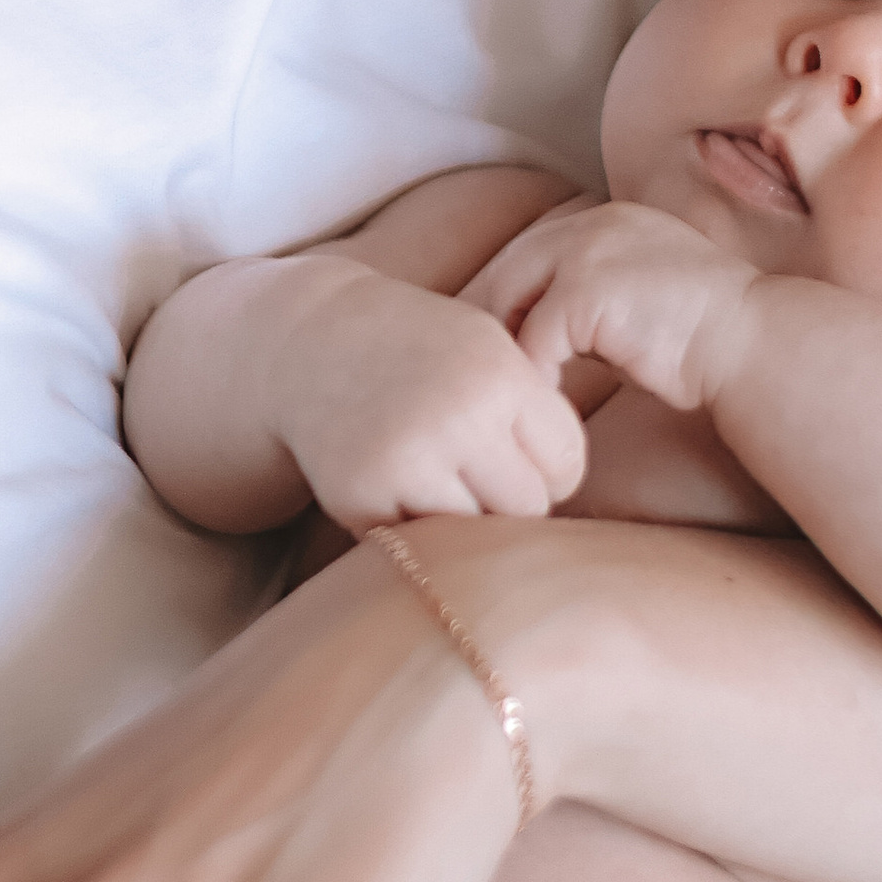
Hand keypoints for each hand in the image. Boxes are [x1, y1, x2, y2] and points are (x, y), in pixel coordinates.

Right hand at [269, 263, 587, 525]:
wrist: (313, 338)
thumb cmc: (419, 347)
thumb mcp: (488, 348)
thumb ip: (535, 411)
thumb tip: (568, 497)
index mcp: (499, 375)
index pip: (565, 464)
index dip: (548, 466)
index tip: (517, 451)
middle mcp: (456, 419)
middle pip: (527, 507)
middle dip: (508, 496)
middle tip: (473, 468)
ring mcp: (404, 462)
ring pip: (475, 535)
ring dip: (463, 518)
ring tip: (435, 475)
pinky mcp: (359, 496)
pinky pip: (415, 543)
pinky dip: (410, 523)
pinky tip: (393, 481)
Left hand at [466, 202, 758, 414]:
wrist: (752, 344)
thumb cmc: (701, 338)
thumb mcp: (635, 302)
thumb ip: (586, 303)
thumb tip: (535, 334)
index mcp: (608, 219)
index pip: (532, 249)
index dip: (510, 294)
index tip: (503, 338)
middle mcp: (593, 224)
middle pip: (510, 266)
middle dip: (496, 317)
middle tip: (495, 366)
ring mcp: (587, 252)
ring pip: (511, 298)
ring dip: (512, 345)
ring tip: (521, 385)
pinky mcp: (585, 291)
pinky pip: (535, 339)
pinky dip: (537, 373)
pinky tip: (550, 399)